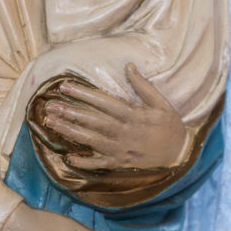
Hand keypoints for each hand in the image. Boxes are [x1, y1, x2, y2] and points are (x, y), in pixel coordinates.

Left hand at [44, 63, 186, 169]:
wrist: (180, 154)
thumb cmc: (170, 126)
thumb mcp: (161, 103)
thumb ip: (144, 86)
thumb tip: (129, 66)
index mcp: (133, 115)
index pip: (103, 102)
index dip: (83, 94)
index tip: (65, 87)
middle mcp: (123, 132)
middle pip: (92, 121)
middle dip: (70, 112)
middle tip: (50, 105)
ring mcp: (120, 149)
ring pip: (91, 140)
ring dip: (70, 132)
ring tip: (51, 123)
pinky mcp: (120, 162)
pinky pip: (100, 164)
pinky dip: (84, 163)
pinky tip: (68, 158)